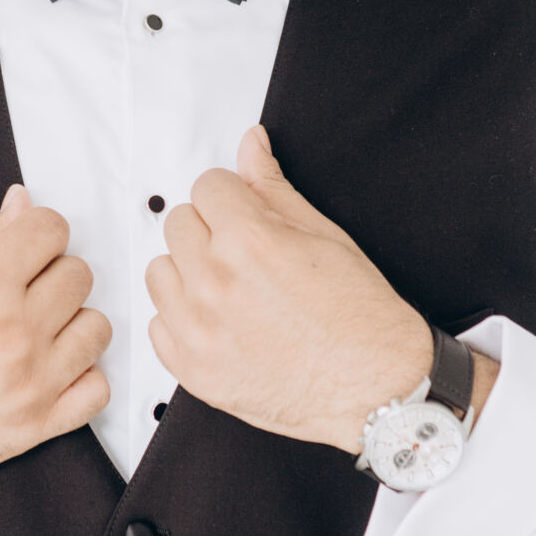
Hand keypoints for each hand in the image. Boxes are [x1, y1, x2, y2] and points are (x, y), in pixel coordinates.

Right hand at [0, 186, 111, 499]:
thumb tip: (21, 204)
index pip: (50, 230)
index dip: (38, 231)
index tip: (28, 244)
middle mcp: (13, 335)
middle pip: (78, 275)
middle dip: (51, 274)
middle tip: (23, 289)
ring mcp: (30, 384)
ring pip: (97, 328)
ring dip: (71, 323)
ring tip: (38, 329)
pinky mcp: (36, 426)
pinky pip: (97, 389)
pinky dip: (81, 375)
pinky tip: (53, 368)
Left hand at [145, 125, 436, 454]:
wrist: (377, 389)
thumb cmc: (362, 318)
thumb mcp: (324, 236)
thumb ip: (274, 187)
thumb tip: (251, 146)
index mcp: (248, 243)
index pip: (206, 186)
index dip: (232, 197)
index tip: (245, 213)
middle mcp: (215, 285)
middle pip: (178, 224)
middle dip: (210, 229)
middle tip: (244, 253)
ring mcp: (199, 331)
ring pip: (160, 271)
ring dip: (188, 273)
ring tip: (230, 288)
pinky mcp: (193, 371)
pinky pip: (158, 325)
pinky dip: (181, 320)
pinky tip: (218, 322)